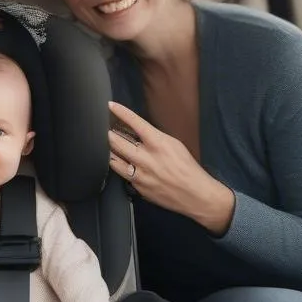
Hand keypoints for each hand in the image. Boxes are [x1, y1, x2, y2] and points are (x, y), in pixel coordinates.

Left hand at [107, 101, 234, 234]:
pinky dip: (121, 167)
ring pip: (113, 160)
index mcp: (158, 144)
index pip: (135, 123)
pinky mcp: (137, 187)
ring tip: (110, 147)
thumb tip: (137, 132)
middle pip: (116, 142)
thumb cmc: (187, 167)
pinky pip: (122, 175)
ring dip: (110, 152)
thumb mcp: (175, 145)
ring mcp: (139, 175)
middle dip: (108, 134)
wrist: (196, 195)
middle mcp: (146, 158)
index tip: (110, 105)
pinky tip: (122, 164)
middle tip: (105, 130)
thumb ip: (154, 138)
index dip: (121, 112)